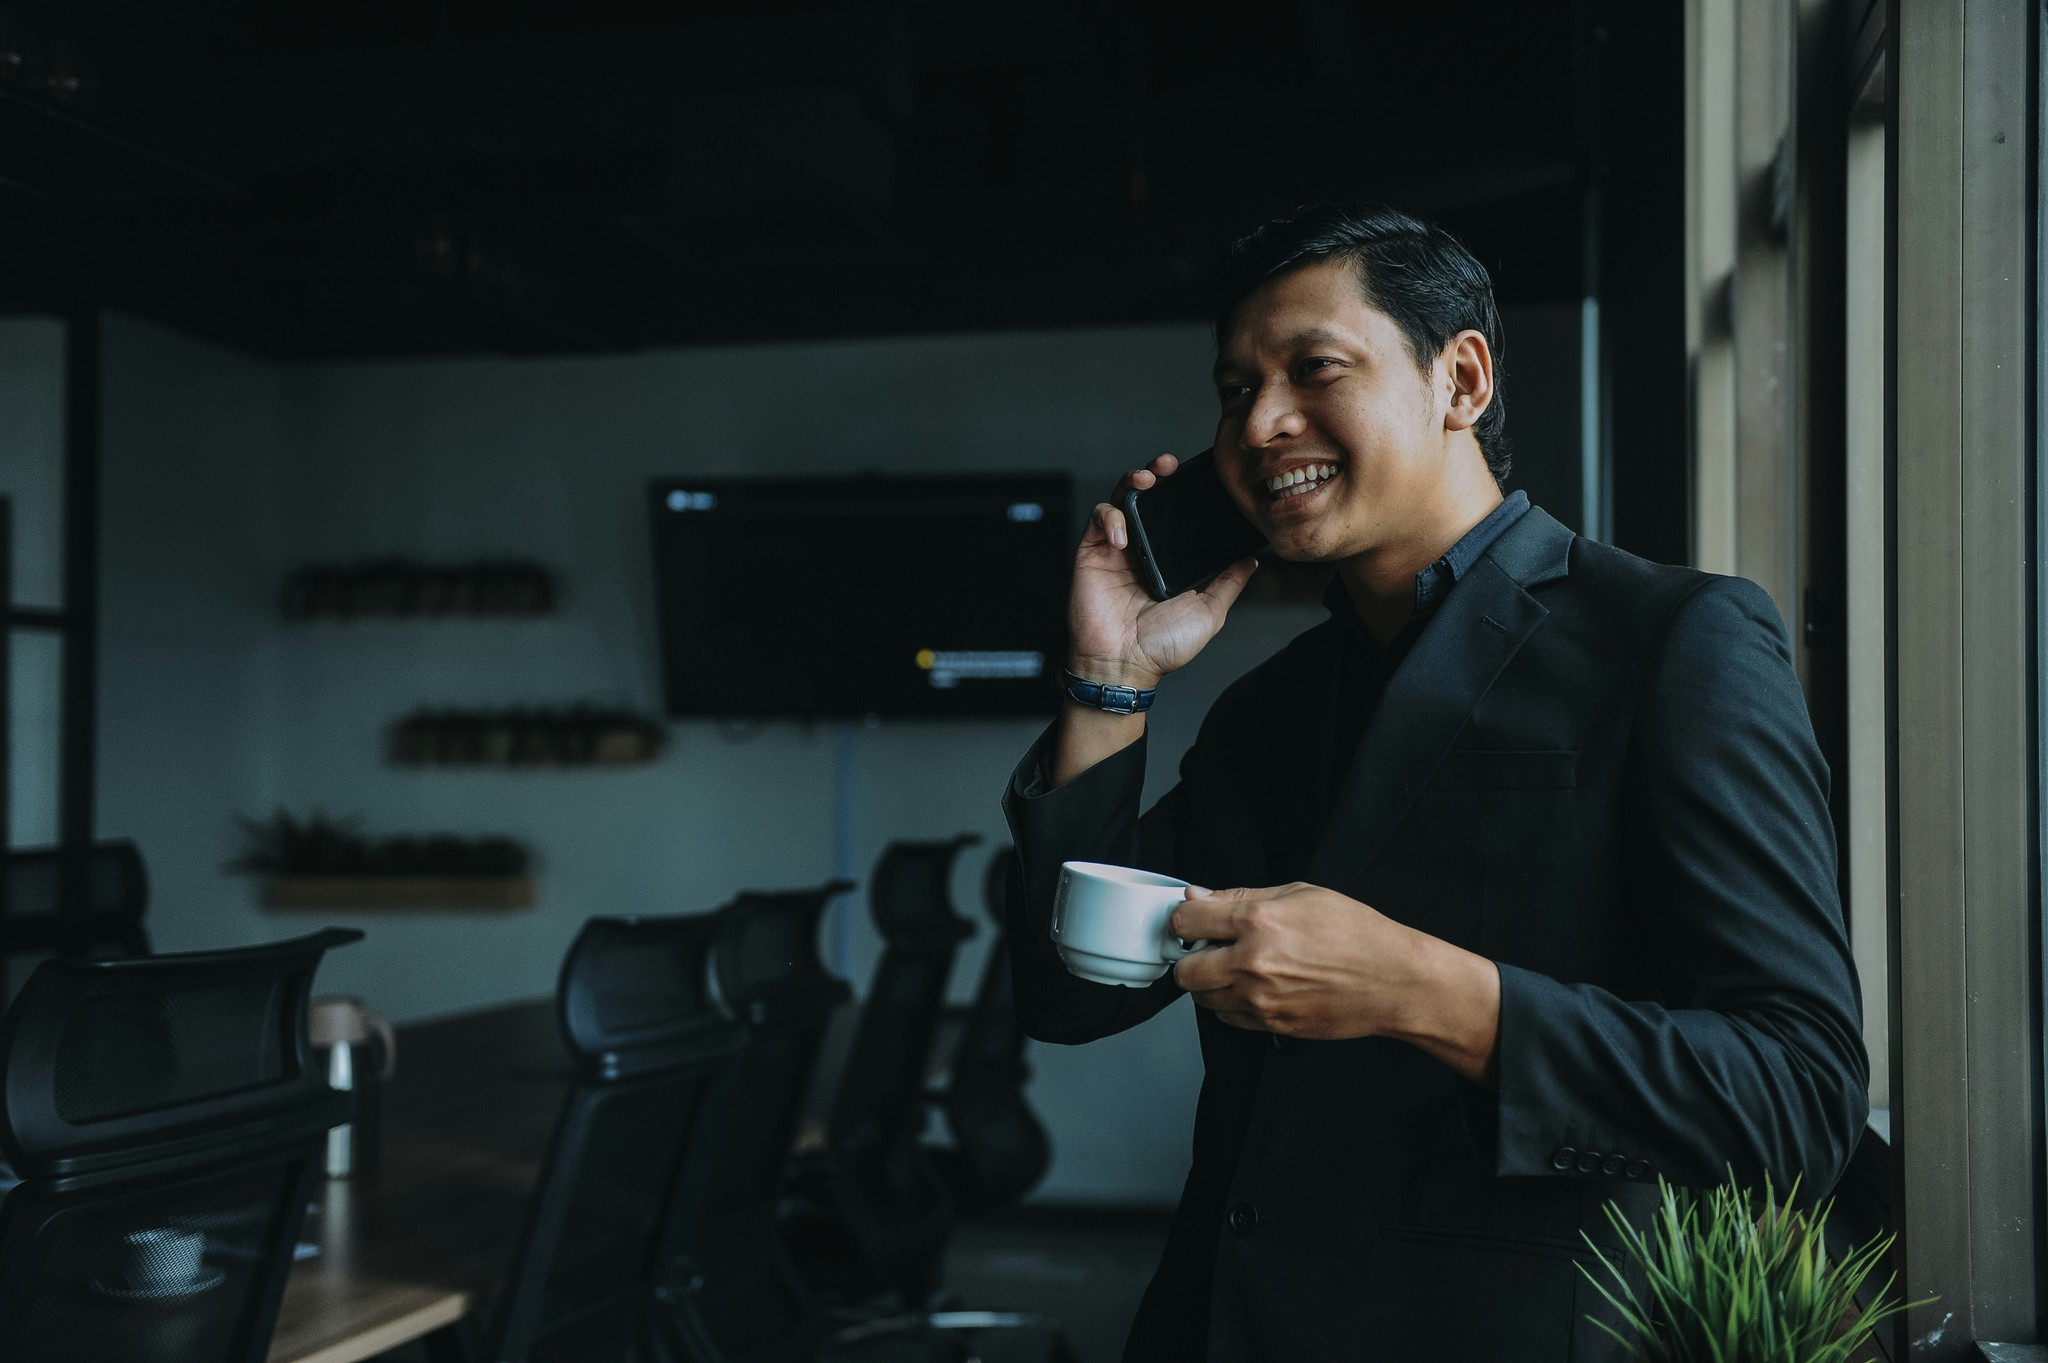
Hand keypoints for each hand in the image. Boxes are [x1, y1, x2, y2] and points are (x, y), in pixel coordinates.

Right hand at [1068, 453, 1257, 688]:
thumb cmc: (1162, 647)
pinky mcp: (1091, 554)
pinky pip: (1098, 519)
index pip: (1174, 514)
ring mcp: (1115, 550)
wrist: (1124, 666)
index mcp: (1168, 559)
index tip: (1197, 476)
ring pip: (1121, 499)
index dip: (1182, 491)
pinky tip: (1123, 535)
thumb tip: (1253, 559)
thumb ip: (1229, 583)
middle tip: (1168, 466)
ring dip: (1132, 482)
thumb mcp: (1209, 611)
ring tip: (1146, 479)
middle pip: (1147, 497)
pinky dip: (1110, 518)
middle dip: (1156, 472)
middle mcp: (1142, 549)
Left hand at [1169, 883, 1502, 1085]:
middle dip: (1192, 957)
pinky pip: (1227, 1018)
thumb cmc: (1356, 933)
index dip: (1184, 918)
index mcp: (1258, 922)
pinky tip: (1255, 988)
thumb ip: (1242, 896)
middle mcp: (1252, 963)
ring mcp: (1260, 999)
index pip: (1185, 920)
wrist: (1393, 981)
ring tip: (1238, 968)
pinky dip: (1231, 1004)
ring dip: (1210, 983)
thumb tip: (1198, 896)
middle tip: (1211, 948)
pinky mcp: (1270, 1025)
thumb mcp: (1301, 894)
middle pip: (1184, 970)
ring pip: (1202, 998)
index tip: (1192, 920)